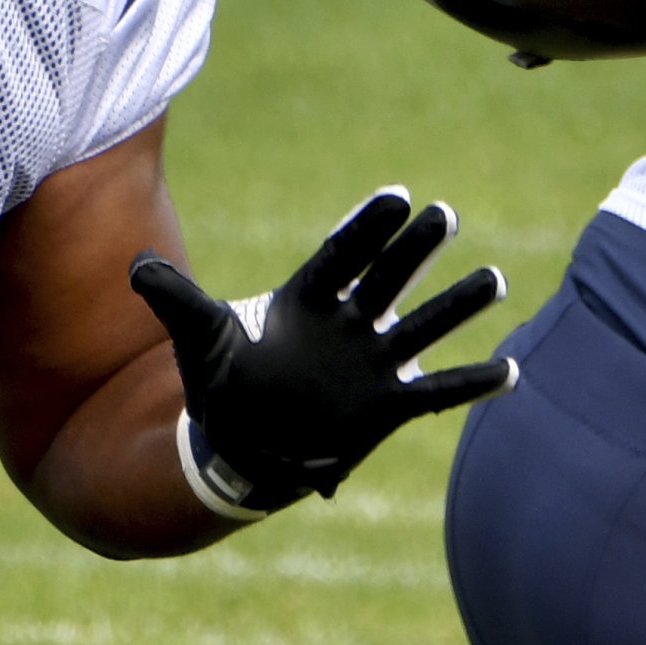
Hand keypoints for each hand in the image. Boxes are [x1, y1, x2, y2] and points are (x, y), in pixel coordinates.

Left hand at [130, 189, 514, 516]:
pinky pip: (437, 392)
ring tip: (494, 279)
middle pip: (388, 278)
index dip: (369, 228)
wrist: (239, 448)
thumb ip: (176, 301)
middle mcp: (346, 324)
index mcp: (305, 299)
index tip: (399, 196)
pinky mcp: (385, 408)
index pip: (342, 256)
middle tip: (446, 214)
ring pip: (422, 326)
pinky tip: (510, 371)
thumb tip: (135, 267)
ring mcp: (370, 363)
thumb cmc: (221, 386)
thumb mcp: (196, 340)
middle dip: (416, 250)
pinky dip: (473, 383)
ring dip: (457, 306)